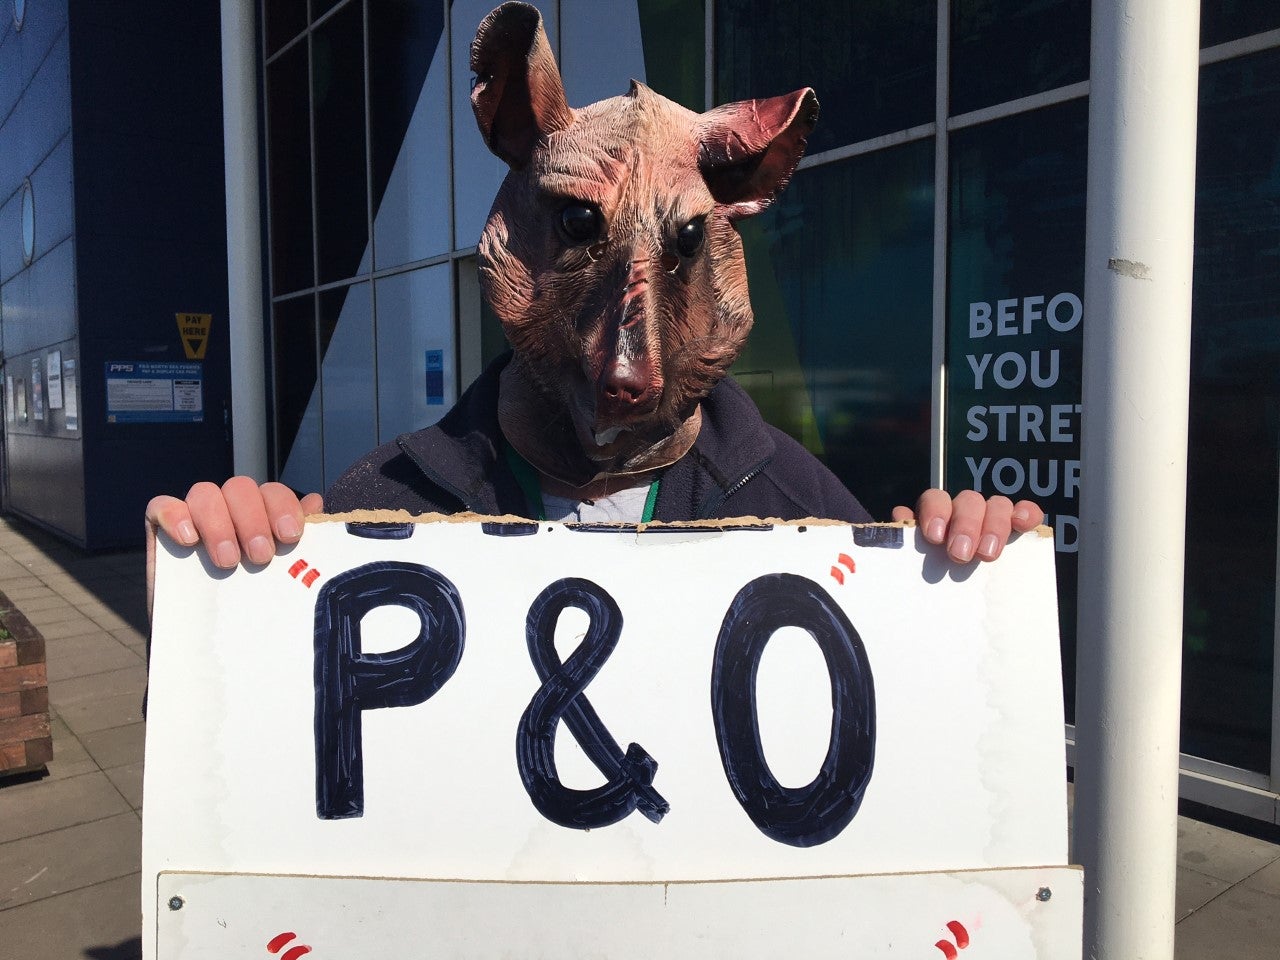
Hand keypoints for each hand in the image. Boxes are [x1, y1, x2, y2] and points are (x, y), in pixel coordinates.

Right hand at [145, 478, 322, 616]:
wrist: (204, 648)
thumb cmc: (249, 609)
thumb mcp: (279, 578)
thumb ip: (298, 544)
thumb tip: (315, 504)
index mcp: (260, 514)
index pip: (272, 493)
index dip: (283, 507)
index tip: (290, 536)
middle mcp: (228, 510)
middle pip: (240, 488)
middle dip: (253, 519)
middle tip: (260, 557)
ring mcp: (193, 516)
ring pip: (205, 493)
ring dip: (219, 523)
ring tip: (228, 561)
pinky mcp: (160, 530)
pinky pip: (161, 506)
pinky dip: (175, 515)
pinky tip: (188, 539)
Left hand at [891, 489, 1041, 563]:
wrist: (953, 602)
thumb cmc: (931, 576)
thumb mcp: (913, 561)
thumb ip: (906, 540)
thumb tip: (900, 516)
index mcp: (937, 514)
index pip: (935, 499)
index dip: (935, 513)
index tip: (935, 537)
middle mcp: (964, 510)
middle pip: (968, 501)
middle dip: (965, 525)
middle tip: (960, 554)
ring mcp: (992, 516)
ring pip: (996, 504)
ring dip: (994, 526)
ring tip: (987, 555)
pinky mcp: (1016, 528)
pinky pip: (1025, 511)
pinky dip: (1027, 513)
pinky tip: (1023, 523)